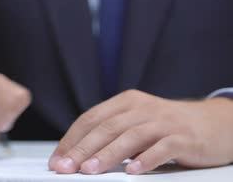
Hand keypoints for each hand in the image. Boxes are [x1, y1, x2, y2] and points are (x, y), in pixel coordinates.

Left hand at [49, 90, 232, 174]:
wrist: (215, 123)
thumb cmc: (168, 126)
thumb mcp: (136, 123)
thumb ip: (112, 134)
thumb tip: (77, 155)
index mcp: (126, 102)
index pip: (91, 118)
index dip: (71, 139)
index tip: (58, 159)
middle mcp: (142, 108)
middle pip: (106, 127)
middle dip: (82, 149)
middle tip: (66, 167)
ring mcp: (164, 121)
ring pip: (130, 136)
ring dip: (108, 154)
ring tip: (90, 170)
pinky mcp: (185, 137)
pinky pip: (163, 148)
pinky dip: (146, 159)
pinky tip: (133, 171)